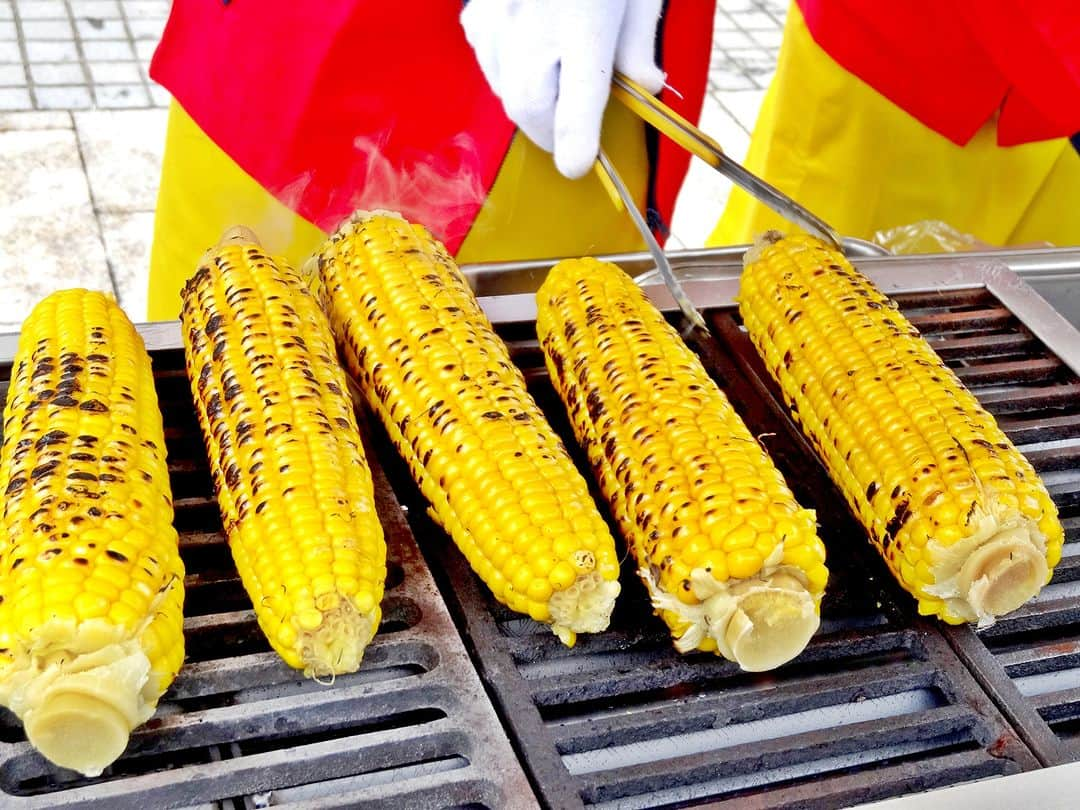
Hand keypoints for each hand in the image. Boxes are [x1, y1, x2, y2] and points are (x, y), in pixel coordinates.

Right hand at [461, 0, 665, 179]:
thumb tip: (643, 87)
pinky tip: (530, 55)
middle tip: (571, 139)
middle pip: (530, 107)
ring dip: (530, 101)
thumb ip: (639, 42)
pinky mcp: (480, 8)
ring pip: (505, 87)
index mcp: (585, 21)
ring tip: (554, 91)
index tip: (579, 166)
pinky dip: (508, 70)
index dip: (578, 144)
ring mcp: (500, 15)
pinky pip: (489, 58)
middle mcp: (534, 22)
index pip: (578, 103)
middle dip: (550, 132)